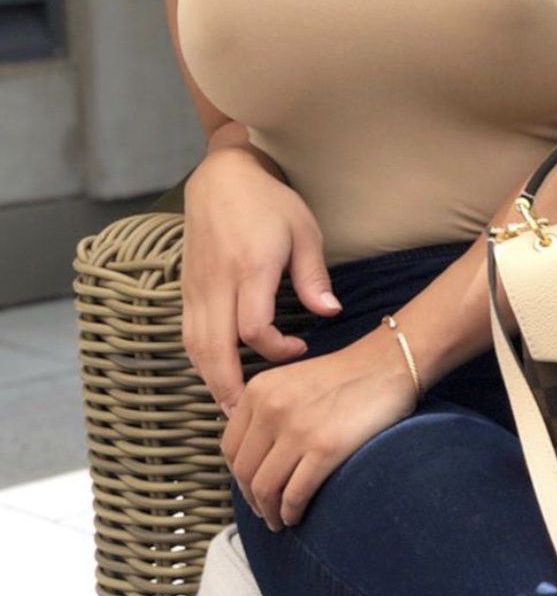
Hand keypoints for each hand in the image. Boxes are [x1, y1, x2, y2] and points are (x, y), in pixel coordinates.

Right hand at [181, 146, 342, 416]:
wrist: (222, 177)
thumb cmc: (270, 202)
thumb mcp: (305, 232)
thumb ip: (314, 277)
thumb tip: (331, 314)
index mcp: (250, 268)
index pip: (254, 329)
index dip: (277, 351)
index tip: (301, 349)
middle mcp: (217, 282)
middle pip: (214, 349)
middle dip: (229, 387)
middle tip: (247, 418)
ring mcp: (196, 287)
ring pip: (195, 346)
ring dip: (210, 380)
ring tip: (230, 408)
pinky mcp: (186, 288)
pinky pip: (187, 333)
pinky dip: (199, 360)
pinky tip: (214, 376)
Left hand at [222, 323, 417, 530]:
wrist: (389, 364)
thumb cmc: (346, 376)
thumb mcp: (291, 380)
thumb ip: (266, 409)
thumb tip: (251, 455)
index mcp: (259, 390)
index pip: (229, 448)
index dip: (238, 477)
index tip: (251, 488)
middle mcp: (272, 408)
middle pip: (245, 472)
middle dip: (253, 500)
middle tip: (266, 513)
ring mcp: (298, 428)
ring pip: (265, 488)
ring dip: (271, 513)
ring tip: (281, 520)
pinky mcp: (326, 447)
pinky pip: (295, 494)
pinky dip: (292, 512)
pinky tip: (297, 515)